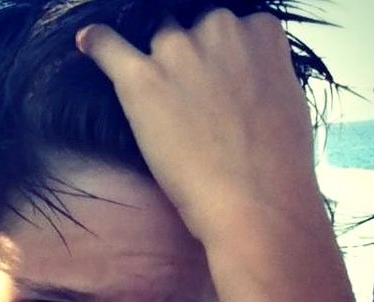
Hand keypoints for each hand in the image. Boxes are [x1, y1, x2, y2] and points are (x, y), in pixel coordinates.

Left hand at [76, 9, 318, 241]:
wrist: (254, 202)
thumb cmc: (278, 166)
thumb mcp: (286, 102)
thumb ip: (260, 74)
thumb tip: (241, 79)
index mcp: (260, 30)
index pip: (226, 28)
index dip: (216, 59)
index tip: (213, 84)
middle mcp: (219, 27)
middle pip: (189, 32)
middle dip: (187, 61)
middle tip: (189, 106)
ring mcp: (178, 51)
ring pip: (156, 43)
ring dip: (157, 70)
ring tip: (161, 109)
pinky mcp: (142, 80)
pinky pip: (107, 45)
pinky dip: (96, 43)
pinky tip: (87, 43)